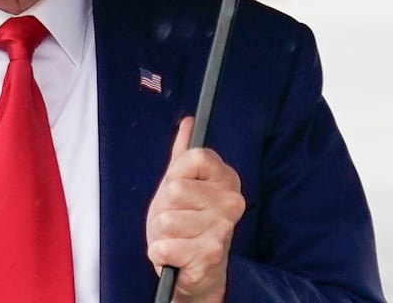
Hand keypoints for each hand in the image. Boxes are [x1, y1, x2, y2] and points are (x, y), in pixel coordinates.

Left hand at [145, 116, 245, 302]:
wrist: (198, 270)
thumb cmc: (188, 223)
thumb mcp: (182, 184)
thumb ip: (183, 153)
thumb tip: (188, 122)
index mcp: (226, 179)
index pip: (195, 156)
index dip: (176, 172)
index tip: (180, 185)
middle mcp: (232, 202)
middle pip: (174, 189)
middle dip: (164, 207)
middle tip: (176, 218)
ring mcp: (223, 229)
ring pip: (165, 219)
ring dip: (161, 233)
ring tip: (177, 237)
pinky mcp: (210, 255)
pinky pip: (163, 247)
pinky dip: (160, 253)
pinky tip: (175, 255)